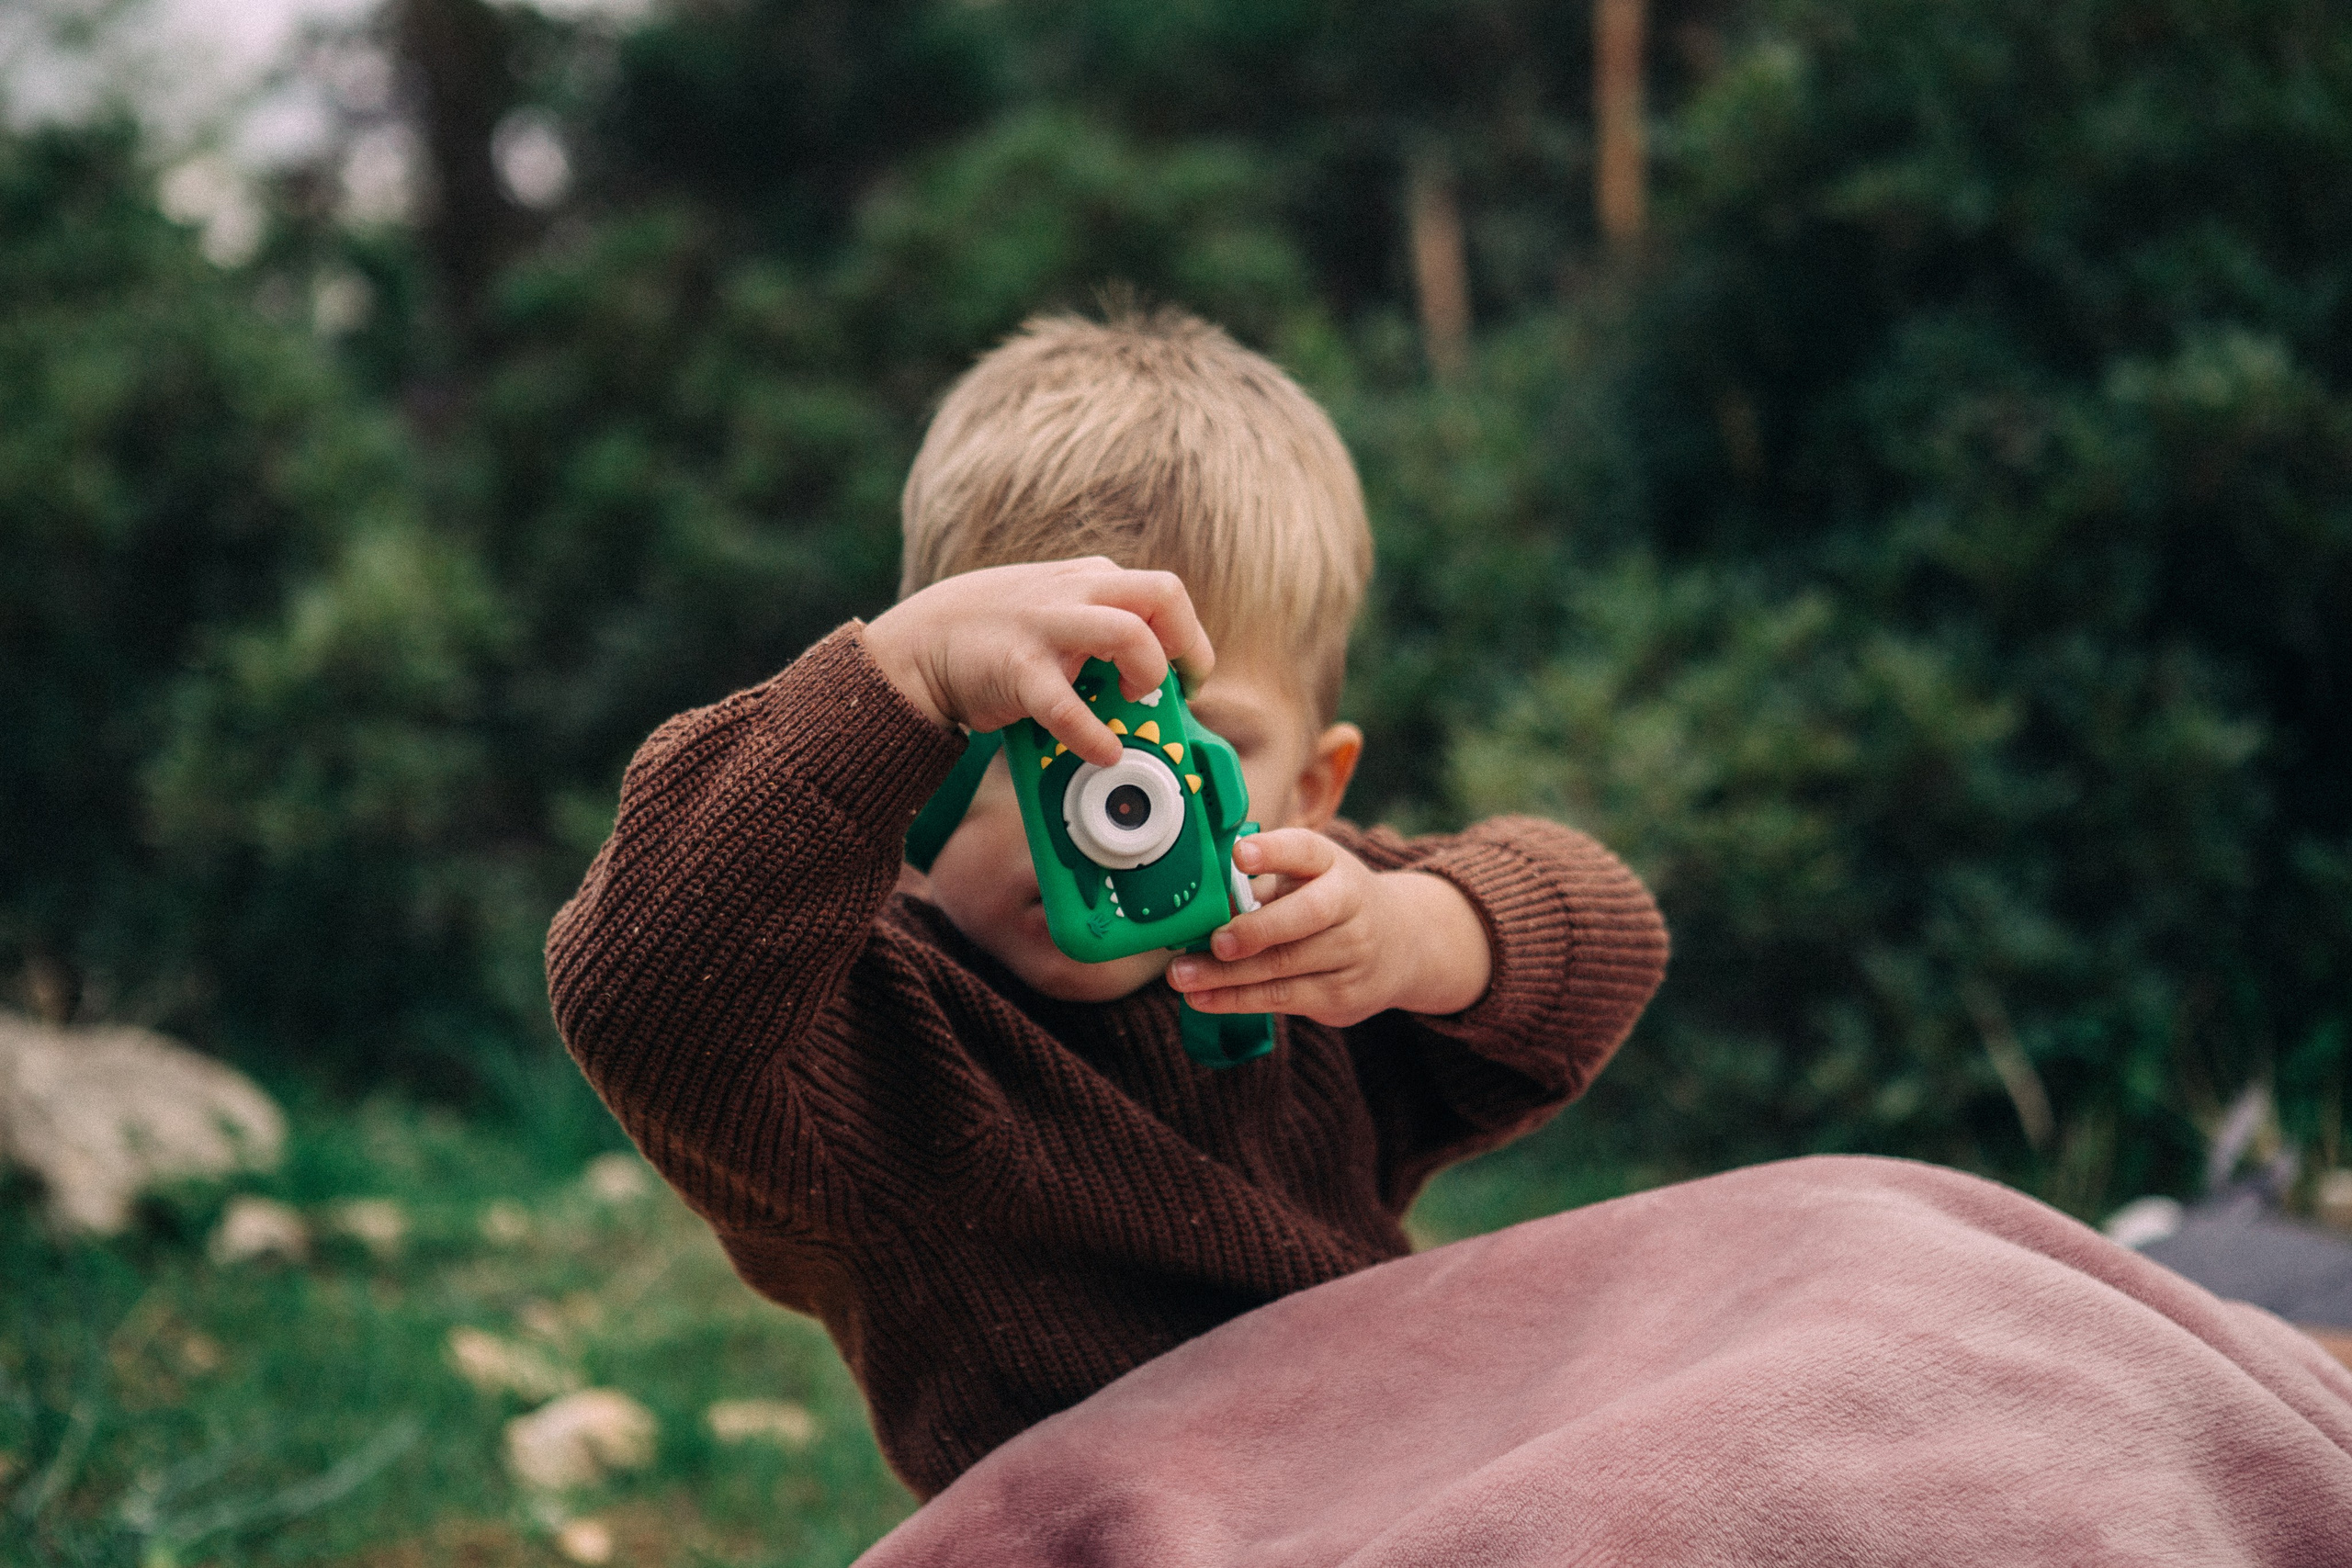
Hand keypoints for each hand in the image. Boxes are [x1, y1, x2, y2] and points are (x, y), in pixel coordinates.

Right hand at [861, 559, 1213, 766]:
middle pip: (1164, 594)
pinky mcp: (1018, 667)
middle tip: (1173, 687)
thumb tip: (1150, 677)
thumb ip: (1098, 625)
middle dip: (1185, 645)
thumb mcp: (1054, 610)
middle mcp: (1075, 592)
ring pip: (1129, 634)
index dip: (1189, 640)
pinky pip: (1069, 705)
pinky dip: (1094, 736)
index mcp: (1091, 578)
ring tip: (1130, 704)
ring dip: (1147, 675)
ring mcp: (1046, 625)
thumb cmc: (995, 635)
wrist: (917, 645)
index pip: (1165, 593)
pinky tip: (1102, 752)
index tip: (1189, 678)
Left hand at [1165, 830, 1492, 1025]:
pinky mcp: (1343, 996)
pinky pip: (1283, 999)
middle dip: (1255, 930)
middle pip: (1304, 917)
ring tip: (1182, 977)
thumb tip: (1196, 902)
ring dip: (1228, 976)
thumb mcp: (1308, 879)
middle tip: (1213, 941)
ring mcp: (1352, 953)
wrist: (1402, 943)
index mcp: (1332, 864)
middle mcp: (1350, 905)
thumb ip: (1261, 885)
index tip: (1241, 853)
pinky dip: (1237, 1000)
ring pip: (1286, 967)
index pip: (1305, 851)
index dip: (1273, 852)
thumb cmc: (1330, 902)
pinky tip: (1203, 999)